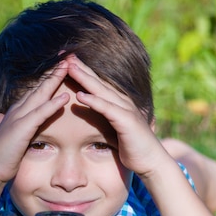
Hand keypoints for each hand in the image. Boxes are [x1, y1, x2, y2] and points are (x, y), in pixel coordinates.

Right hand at [0, 61, 70, 185]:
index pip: (36, 90)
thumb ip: (3, 124)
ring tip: (69, 66)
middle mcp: (17, 111)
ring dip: (55, 80)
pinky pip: (40, 114)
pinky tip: (65, 96)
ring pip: (41, 94)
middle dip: (54, 70)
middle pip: (40, 86)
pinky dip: (53, 104)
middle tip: (69, 55)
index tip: (62, 65)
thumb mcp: (5, 136)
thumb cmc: (0, 157)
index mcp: (16, 112)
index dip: (49, 77)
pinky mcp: (22, 129)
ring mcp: (19, 118)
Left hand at [65, 55, 169, 177]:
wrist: (151, 161)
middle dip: (80, 67)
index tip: (64, 60)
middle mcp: (122, 101)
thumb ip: (104, 118)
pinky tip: (80, 95)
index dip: (81, 70)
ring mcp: (125, 109)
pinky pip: (107, 109)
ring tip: (69, 67)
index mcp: (117, 102)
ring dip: (84, 78)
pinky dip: (94, 101)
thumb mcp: (114, 129)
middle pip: (97, 80)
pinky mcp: (126, 121)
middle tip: (64, 54)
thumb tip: (89, 113)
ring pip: (101, 90)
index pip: (96, 82)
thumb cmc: (131, 147)